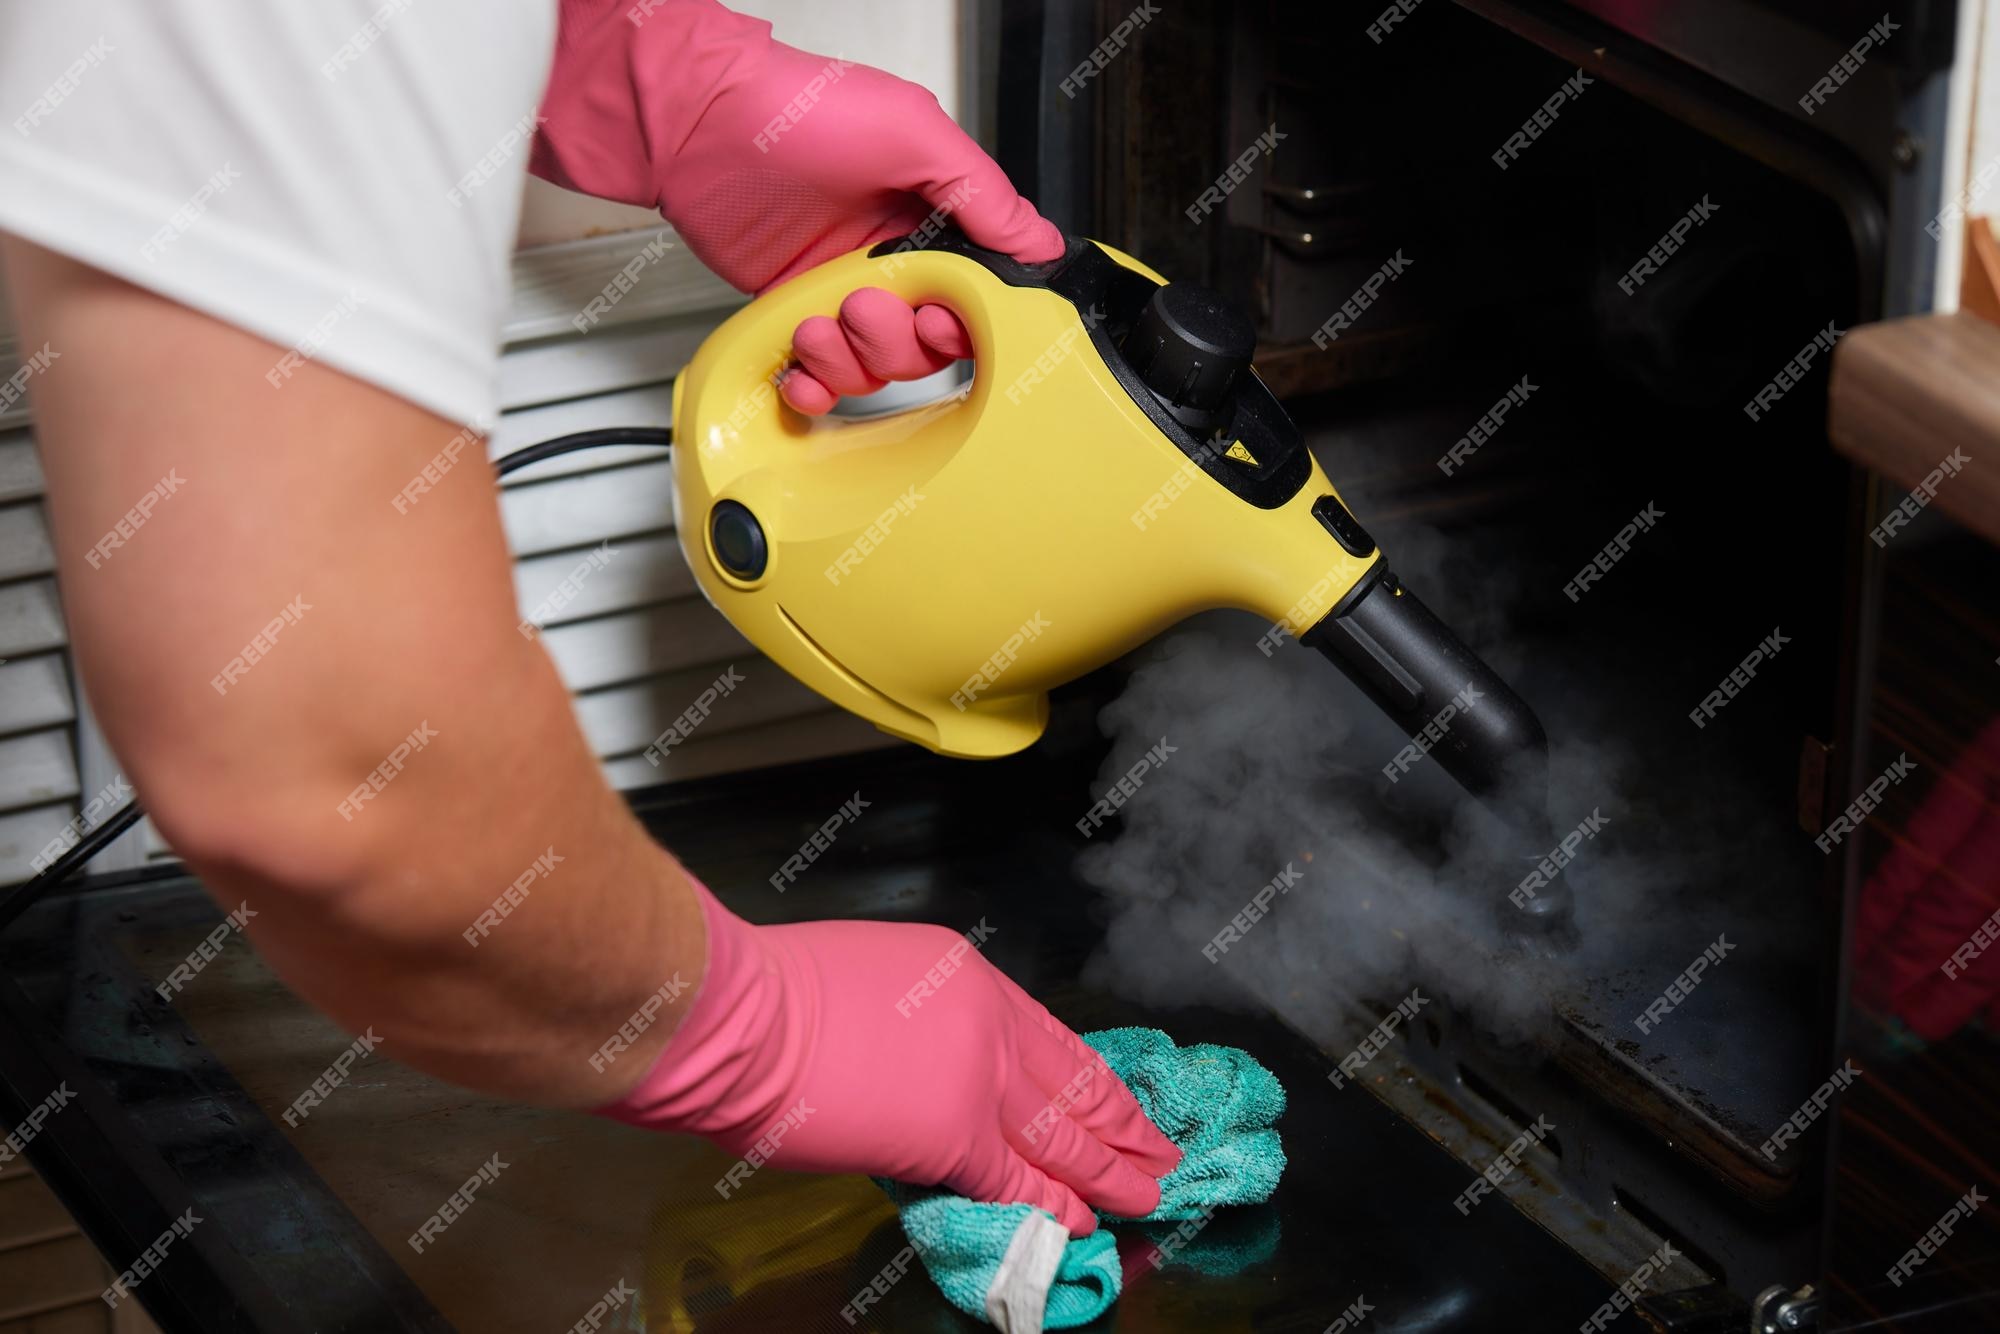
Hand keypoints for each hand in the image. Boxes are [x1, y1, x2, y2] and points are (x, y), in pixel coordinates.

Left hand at [532, 0, 1063, 414]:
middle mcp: (893, 260)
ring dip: (851, 361)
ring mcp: (843, 290)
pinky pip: (821, 373)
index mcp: (935, 220)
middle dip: (900, 342)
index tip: (941, 315)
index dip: (966, 322)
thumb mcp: (914, 134)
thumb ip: (983, 194)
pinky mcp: (795, 310)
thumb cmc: (801, 113)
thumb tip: (1038, 243)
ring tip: (820, 323)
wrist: (702, 124)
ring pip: (877, 367)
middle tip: (866, 306)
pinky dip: (814, 387)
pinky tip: (803, 373)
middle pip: (928, 346)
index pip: (977, 296)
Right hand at [600, 878, 1180, 1232]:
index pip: (1050, 1036)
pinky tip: (1080, 1221)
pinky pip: (1016, 1176)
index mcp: (965, 975)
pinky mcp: (952, 1134)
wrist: (743, 1017)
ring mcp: (976, 1076)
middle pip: (1073, 1083)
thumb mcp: (870, 976)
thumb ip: (919, 1021)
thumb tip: (929, 1071)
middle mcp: (987, 1020)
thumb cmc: (775, 994)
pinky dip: (1052, 1202)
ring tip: (1145, 1194)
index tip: (1123, 1102)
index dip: (1093, 1078)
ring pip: (1061, 1133)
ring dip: (1108, 1170)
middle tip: (1161, 1155)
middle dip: (1122, 1126)